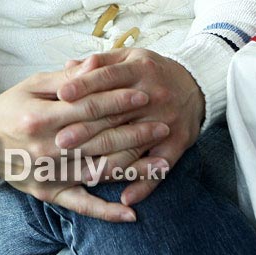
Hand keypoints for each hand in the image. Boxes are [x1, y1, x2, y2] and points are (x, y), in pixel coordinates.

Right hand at [0, 67, 168, 220]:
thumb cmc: (10, 107)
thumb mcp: (33, 85)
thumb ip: (66, 78)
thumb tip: (95, 65)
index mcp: (40, 116)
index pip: (88, 108)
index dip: (118, 101)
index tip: (144, 94)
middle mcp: (45, 148)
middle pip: (98, 139)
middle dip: (134, 131)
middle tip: (163, 123)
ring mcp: (47, 173)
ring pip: (97, 171)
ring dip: (132, 169)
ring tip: (162, 162)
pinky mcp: (48, 193)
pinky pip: (80, 203)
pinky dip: (106, 211)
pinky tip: (131, 212)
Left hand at [55, 49, 204, 205]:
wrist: (195, 86)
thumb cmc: (151, 71)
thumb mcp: (129, 56)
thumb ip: (100, 62)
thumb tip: (69, 66)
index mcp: (139, 69)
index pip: (108, 77)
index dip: (84, 85)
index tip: (61, 95)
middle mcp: (153, 95)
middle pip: (116, 114)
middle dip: (87, 129)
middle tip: (60, 140)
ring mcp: (166, 121)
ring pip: (133, 145)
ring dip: (108, 163)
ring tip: (83, 174)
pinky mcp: (177, 144)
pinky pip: (159, 168)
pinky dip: (144, 184)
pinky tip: (125, 197)